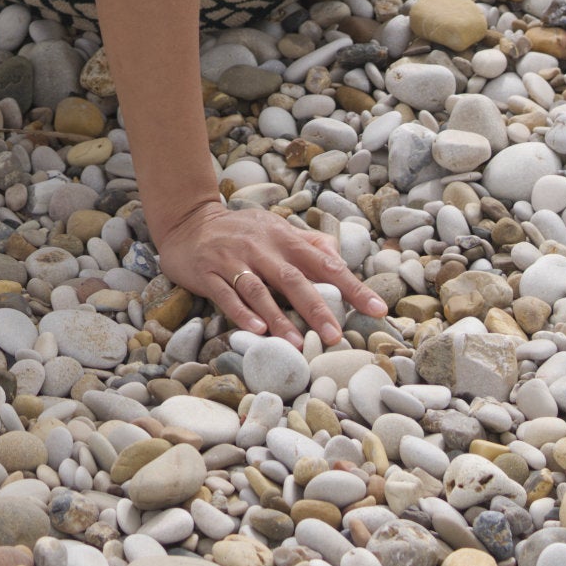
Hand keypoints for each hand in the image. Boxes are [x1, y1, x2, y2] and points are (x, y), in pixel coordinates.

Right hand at [154, 198, 384, 345]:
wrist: (187, 221)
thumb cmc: (240, 231)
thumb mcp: (275, 227)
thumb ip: (307, 242)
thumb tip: (339, 258)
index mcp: (283, 237)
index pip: (324, 262)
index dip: (352, 286)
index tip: (378, 309)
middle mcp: (260, 247)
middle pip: (293, 278)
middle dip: (317, 308)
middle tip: (336, 336)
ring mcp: (233, 260)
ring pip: (259, 291)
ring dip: (279, 318)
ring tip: (298, 343)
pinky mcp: (208, 273)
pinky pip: (226, 294)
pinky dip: (242, 313)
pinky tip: (257, 331)